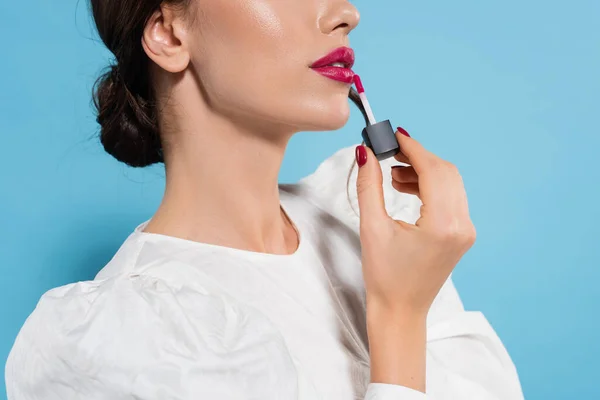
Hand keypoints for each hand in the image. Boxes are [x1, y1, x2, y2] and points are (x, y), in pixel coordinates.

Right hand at [355, 129, 475, 316]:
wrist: (400, 310)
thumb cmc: (384, 276)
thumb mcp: (372, 228)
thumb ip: (369, 186)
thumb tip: (365, 153)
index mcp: (443, 225)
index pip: (433, 170)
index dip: (413, 148)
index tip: (393, 134)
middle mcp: (462, 225)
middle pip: (446, 172)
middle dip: (418, 157)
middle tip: (389, 151)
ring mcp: (465, 230)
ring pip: (449, 183)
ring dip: (422, 171)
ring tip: (392, 174)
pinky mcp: (461, 234)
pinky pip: (449, 197)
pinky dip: (429, 186)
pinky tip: (404, 186)